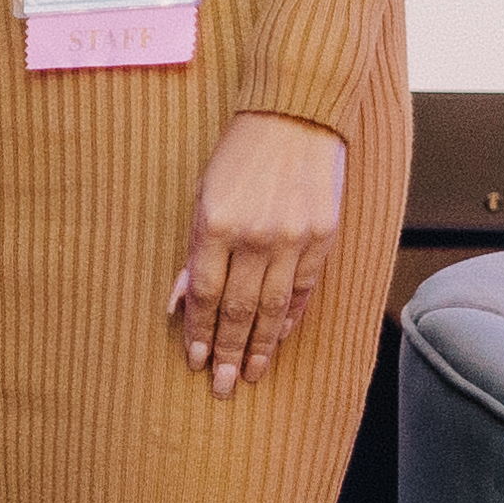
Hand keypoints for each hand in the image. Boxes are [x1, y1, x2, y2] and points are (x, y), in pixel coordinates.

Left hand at [167, 112, 347, 397]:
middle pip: (239, 309)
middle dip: (228, 352)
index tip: (195, 361)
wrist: (296, 115)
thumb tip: (180, 303)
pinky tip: (279, 338)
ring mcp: (293, 238)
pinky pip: (304, 289)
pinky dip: (290, 317)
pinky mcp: (323, 236)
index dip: (200, 332)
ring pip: (274, 307)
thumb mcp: (204, 196)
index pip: (206, 295)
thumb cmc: (239, 155)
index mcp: (217, 225)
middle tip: (222, 388)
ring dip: (260, 346)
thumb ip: (195, 251)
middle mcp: (256, 236)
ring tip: (251, 375)